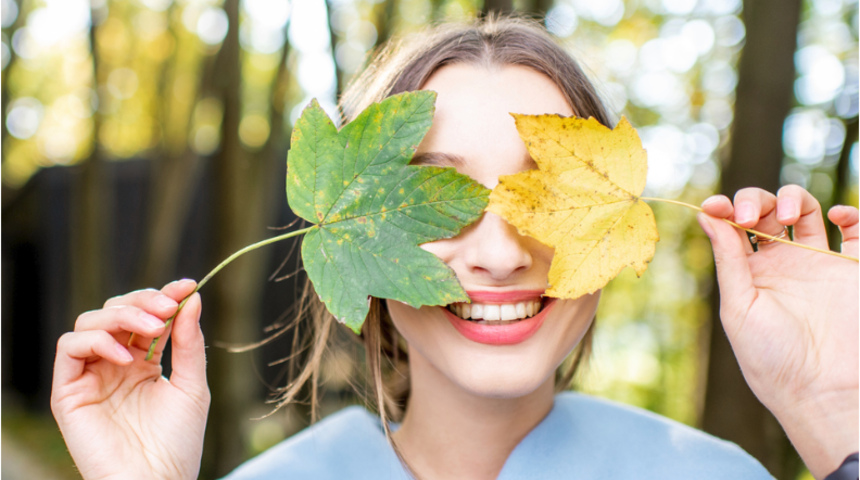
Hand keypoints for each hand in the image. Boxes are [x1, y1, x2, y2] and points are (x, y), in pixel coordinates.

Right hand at [50, 280, 209, 479]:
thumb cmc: (176, 443)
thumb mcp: (192, 386)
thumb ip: (189, 343)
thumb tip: (191, 298)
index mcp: (144, 362)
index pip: (147, 317)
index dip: (164, 296)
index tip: (187, 285)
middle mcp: (115, 365)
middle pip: (116, 311)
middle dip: (143, 302)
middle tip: (169, 307)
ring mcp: (91, 376)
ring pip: (91, 321)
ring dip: (123, 316)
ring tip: (154, 329)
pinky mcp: (68, 392)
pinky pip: (70, 348)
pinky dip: (97, 341)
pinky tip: (127, 358)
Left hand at [698, 185, 857, 478]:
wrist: (823, 391)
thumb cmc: (772, 357)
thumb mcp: (739, 306)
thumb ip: (728, 258)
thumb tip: (706, 214)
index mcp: (749, 273)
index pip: (733, 227)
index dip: (723, 209)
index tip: (714, 206)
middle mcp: (781, 264)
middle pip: (765, 211)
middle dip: (753, 200)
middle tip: (749, 218)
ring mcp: (818, 263)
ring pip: (805, 210)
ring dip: (791, 199)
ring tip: (784, 218)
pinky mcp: (852, 269)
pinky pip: (855, 230)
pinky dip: (847, 212)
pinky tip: (833, 216)